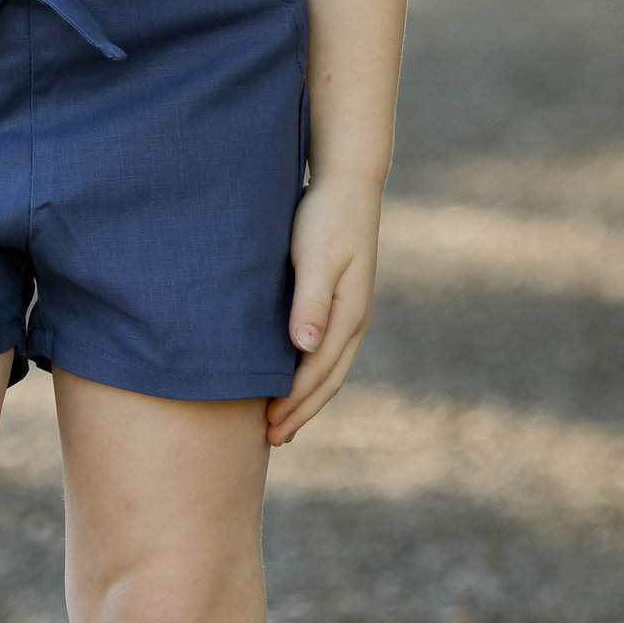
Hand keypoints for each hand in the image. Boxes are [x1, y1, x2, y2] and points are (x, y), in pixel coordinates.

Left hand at [267, 176, 380, 447]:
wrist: (348, 183)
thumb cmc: (327, 216)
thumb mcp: (318, 256)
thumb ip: (311, 301)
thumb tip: (305, 348)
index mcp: (350, 313)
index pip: (319, 371)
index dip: (295, 401)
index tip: (270, 425)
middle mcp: (354, 319)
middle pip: (329, 379)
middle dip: (302, 411)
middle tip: (273, 439)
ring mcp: (350, 312)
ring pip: (329, 369)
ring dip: (307, 399)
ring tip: (281, 424)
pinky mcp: (340, 302)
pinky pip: (326, 351)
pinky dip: (309, 375)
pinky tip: (291, 379)